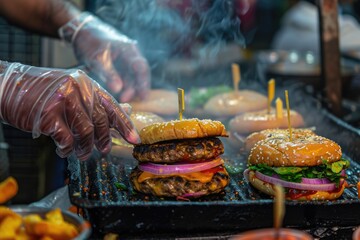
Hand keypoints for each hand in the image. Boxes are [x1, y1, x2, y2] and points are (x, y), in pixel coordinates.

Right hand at [0, 61, 139, 159]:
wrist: (7, 86)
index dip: (125, 124)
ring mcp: (63, 99)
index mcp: (87, 83)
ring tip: (81, 155)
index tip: (135, 139)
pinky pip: (66, 138)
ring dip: (85, 148)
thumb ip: (99, 101)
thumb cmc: (43, 91)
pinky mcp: (48, 113)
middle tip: (104, 151)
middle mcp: (78, 88)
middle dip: (104, 140)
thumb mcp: (74, 90)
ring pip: (86, 131)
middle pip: (101, 121)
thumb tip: (127, 109)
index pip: (112, 106)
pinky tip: (64, 151)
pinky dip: (67, 149)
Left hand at [59, 12, 150, 101]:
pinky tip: (117, 93)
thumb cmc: (90, 40)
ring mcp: (124, 60)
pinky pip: (123, 77)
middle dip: (134, 89)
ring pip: (130, 77)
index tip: (143, 97)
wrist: (81, 30)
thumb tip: (118, 90)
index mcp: (129, 50)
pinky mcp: (117, 65)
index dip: (143, 83)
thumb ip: (109, 73)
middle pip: (137, 74)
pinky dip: (121, 85)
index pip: (141, 68)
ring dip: (127, 88)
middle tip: (125, 100)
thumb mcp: (97, 58)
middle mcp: (130, 55)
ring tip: (121, 99)